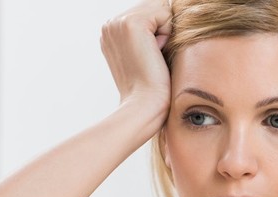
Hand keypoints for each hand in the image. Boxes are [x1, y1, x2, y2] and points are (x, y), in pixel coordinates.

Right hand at [100, 0, 172, 116]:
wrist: (144, 105)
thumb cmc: (152, 89)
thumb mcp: (145, 56)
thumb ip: (148, 35)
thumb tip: (164, 23)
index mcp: (111, 32)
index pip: (149, 14)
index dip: (158, 34)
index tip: (148, 58)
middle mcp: (110, 24)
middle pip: (155, 7)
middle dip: (162, 31)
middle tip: (152, 58)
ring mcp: (117, 22)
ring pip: (160, 8)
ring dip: (165, 32)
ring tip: (153, 55)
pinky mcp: (131, 23)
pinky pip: (165, 12)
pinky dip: (167, 33)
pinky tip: (155, 52)